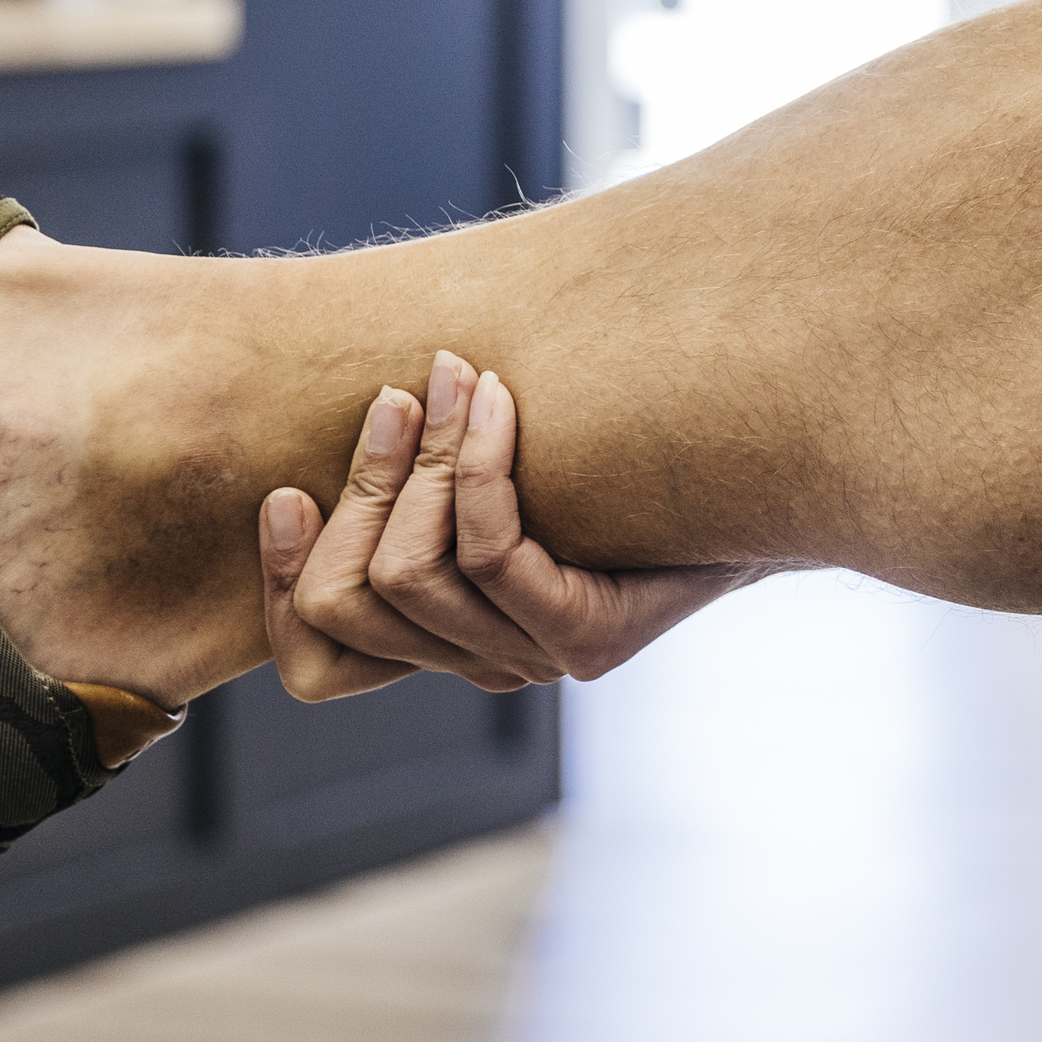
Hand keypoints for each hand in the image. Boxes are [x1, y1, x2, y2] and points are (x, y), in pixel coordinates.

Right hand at [257, 350, 766, 701]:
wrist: (761, 468)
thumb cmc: (622, 456)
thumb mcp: (501, 466)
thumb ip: (422, 474)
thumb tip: (343, 413)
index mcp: (446, 641)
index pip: (316, 662)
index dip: (279, 580)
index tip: (284, 488)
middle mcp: (485, 663)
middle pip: (350, 601)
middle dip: (362, 484)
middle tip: (400, 392)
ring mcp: (537, 659)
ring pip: (412, 572)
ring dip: (422, 458)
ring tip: (458, 377)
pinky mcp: (590, 641)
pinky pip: (491, 552)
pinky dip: (481, 466)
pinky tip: (503, 402)